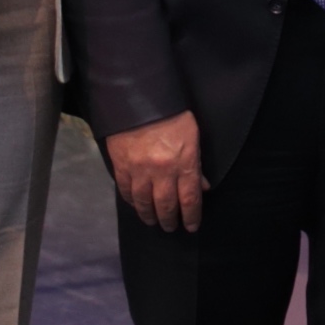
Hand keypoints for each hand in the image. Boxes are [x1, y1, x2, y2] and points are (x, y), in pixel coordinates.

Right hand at [108, 111, 205, 231]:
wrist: (139, 97)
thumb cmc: (172, 114)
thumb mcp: (193, 135)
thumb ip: (196, 163)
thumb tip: (202, 186)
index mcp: (184, 163)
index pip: (190, 199)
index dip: (192, 216)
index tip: (192, 226)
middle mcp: (162, 171)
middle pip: (167, 205)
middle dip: (170, 220)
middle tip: (170, 227)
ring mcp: (140, 170)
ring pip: (144, 203)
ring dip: (149, 215)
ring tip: (153, 221)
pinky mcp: (122, 166)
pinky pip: (126, 191)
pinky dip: (131, 201)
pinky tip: (136, 205)